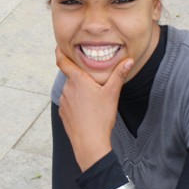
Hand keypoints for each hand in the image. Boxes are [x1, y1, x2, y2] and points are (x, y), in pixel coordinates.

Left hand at [55, 47, 132, 171]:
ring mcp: (63, 101)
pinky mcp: (63, 113)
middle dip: (81, 77)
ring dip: (79, 91)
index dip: (60, 52)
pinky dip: (76, 103)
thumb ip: (119, 74)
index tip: (59, 46)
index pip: (62, 61)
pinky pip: (69, 103)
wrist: (89, 142)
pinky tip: (87, 110)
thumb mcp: (112, 93)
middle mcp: (67, 88)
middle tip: (94, 81)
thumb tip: (129, 60)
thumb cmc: (101, 117)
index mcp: (77, 80)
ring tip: (93, 99)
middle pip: (72, 77)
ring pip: (71, 91)